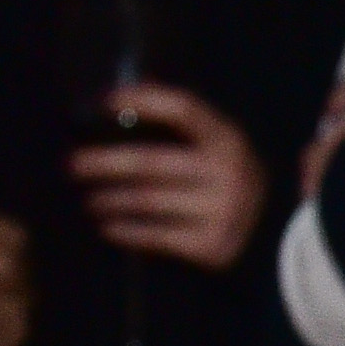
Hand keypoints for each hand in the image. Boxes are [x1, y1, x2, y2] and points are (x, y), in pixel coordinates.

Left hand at [70, 83, 267, 268]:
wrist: (272, 237)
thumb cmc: (227, 183)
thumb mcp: (219, 148)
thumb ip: (182, 129)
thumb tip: (116, 103)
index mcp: (228, 140)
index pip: (183, 109)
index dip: (143, 100)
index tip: (103, 101)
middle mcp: (227, 173)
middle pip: (151, 162)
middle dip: (104, 162)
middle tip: (72, 165)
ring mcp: (221, 211)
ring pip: (147, 201)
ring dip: (108, 199)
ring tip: (88, 199)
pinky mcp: (212, 245)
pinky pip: (155, 237)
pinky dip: (125, 231)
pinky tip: (106, 227)